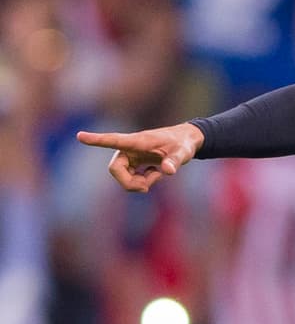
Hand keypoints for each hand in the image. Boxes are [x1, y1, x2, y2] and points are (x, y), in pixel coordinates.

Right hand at [76, 123, 204, 192]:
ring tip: (158, 174)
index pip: (114, 140)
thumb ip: (176, 161)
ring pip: (122, 176)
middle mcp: (130, 148)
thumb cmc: (183, 143)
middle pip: (115, 169)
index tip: (80, 136)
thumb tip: (168, 171)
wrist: (185, 141)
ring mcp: (130, 156)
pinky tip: (155, 172)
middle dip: (129, 182)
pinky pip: (130, 178)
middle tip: (147, 187)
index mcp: (138, 141)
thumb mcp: (184, 152)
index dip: (97, 140)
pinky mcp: (133, 163)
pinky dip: (143, 182)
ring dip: (139, 182)